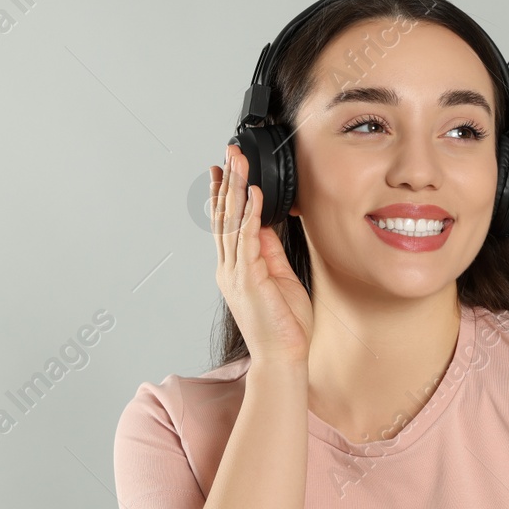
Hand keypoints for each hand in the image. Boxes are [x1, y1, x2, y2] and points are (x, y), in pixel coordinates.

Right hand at [211, 143, 312, 365]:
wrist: (282, 356)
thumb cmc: (284, 324)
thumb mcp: (278, 278)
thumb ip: (268, 251)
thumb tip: (263, 223)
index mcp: (235, 268)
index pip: (227, 222)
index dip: (226, 193)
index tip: (225, 168)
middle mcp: (229, 268)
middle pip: (224, 215)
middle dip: (227, 181)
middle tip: (229, 152)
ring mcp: (235, 273)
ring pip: (231, 221)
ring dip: (235, 188)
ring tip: (237, 162)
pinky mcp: (248, 279)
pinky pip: (247, 239)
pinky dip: (249, 214)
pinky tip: (253, 194)